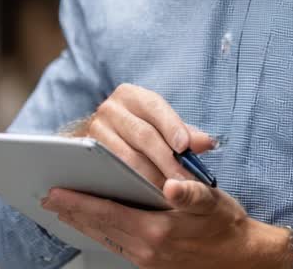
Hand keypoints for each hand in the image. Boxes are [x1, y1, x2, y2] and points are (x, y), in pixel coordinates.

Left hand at [41, 179, 292, 268]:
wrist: (243, 258)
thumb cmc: (225, 224)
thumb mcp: (212, 202)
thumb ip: (190, 193)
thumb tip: (173, 186)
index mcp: (157, 230)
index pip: (107, 213)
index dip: (79, 202)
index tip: (55, 192)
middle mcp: (147, 249)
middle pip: (99, 228)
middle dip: (71, 213)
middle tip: (46, 198)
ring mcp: (147, 260)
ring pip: (104, 240)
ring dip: (81, 224)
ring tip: (61, 211)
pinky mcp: (151, 264)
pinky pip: (116, 247)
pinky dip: (99, 234)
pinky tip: (93, 227)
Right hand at [67, 84, 213, 186]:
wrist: (105, 140)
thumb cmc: (142, 132)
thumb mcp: (164, 127)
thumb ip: (186, 134)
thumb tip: (207, 142)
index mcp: (132, 96)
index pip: (155, 107)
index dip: (171, 126)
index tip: (184, 147)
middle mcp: (110, 109)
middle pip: (142, 134)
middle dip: (166, 159)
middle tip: (184, 181)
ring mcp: (95, 131)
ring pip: (125, 157)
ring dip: (149, 176)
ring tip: (170, 193)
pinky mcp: (86, 154)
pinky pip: (109, 171)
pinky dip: (130, 183)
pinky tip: (146, 196)